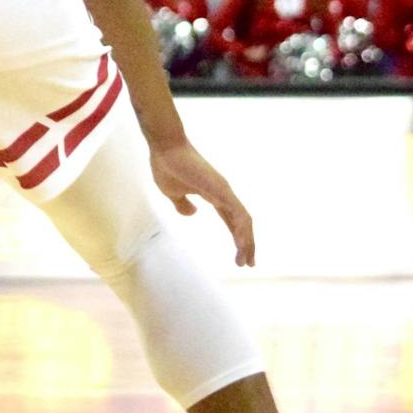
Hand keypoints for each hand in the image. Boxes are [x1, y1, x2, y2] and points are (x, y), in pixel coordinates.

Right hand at [151, 141, 255, 267]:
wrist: (164, 148)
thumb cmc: (167, 166)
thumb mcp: (172, 192)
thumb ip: (182, 204)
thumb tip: (192, 213)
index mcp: (213, 195)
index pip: (231, 220)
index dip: (237, 238)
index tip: (240, 257)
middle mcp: (223, 193)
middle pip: (241, 223)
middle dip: (247, 244)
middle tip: (248, 264)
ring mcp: (224, 190)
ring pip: (243, 220)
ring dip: (247, 241)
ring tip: (245, 261)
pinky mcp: (221, 189)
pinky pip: (238, 213)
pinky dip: (242, 230)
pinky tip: (242, 244)